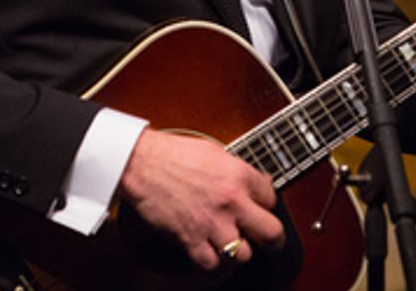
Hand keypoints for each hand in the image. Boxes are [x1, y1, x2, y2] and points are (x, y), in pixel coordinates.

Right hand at [117, 128, 285, 270]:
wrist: (142, 163)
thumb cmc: (174, 154)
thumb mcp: (215, 151)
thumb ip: (238, 170)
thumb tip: (257, 183)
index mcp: (239, 176)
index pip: (272, 198)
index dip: (266, 204)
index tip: (259, 206)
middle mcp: (231, 201)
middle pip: (272, 232)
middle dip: (272, 238)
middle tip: (268, 240)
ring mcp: (212, 223)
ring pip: (244, 254)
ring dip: (238, 250)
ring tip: (231, 242)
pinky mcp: (191, 239)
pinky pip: (213, 264)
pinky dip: (211, 260)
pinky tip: (208, 250)